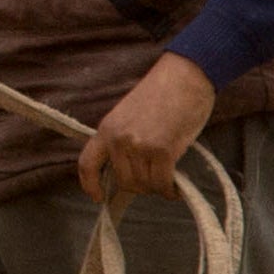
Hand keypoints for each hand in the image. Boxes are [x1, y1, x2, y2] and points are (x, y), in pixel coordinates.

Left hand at [78, 52, 215, 205]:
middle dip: (140, 186)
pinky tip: (176, 188)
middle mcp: (119, 139)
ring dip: (157, 187)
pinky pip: (162, 183)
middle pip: (123, 181)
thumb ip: (124, 140)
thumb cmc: (163, 92)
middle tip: (155, 179)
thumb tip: (129, 170)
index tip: (97, 197)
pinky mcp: (162, 151)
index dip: (89, 184)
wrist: (186, 75)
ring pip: (144, 185)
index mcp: (107, 128)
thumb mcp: (130, 115)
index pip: (87, 163)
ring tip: (168, 179)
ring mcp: (140, 146)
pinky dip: (170, 190)